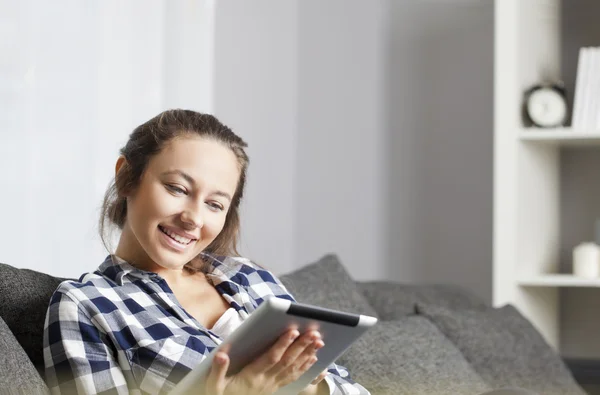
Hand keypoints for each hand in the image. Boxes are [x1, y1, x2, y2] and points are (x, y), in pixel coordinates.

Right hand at [202, 328, 324, 394]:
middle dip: (302, 346)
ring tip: (319, 342)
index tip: (293, 331)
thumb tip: (222, 354)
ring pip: (293, 369)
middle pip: (287, 362)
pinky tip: (315, 360)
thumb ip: (217, 370)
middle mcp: (265, 381)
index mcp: (251, 376)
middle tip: (314, 333)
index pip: (270, 358)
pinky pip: (293, 378)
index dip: (282, 344)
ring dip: (307, 355)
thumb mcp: (213, 387)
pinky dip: (305, 368)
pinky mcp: (274, 388)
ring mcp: (272, 386)